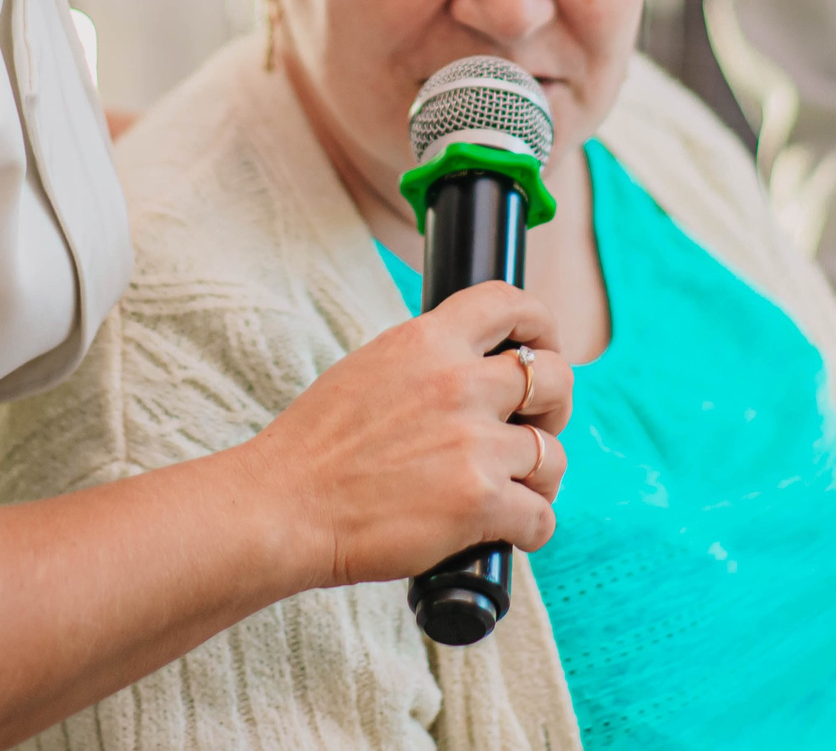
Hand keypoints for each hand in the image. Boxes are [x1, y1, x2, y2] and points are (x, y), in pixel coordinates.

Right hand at [237, 281, 572, 590]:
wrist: (282, 506)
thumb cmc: (315, 450)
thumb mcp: (370, 370)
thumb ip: (427, 363)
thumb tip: (473, 371)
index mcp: (427, 341)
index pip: (509, 302)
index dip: (542, 324)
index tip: (545, 347)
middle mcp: (458, 383)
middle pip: (554, 377)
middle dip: (554, 407)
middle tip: (535, 430)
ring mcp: (473, 443)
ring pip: (553, 454)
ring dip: (542, 477)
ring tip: (516, 492)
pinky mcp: (478, 501)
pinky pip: (541, 515)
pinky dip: (532, 528)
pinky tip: (507, 532)